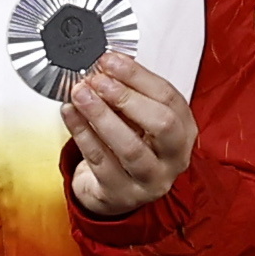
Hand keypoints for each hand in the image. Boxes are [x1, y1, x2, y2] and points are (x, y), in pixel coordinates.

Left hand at [66, 53, 196, 215]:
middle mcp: (174, 157)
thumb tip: (107, 64)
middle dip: (127, 97)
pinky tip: (70, 115)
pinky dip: (83, 135)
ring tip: (80, 95)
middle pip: (162, 124)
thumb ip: (129, 94)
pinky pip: (101, 163)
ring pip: (130, 148)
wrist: (115, 191)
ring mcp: (151, 180)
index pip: (169, 98)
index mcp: (183, 131)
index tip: (111, 61)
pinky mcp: (123, 194)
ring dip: (102, 116)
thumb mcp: (138, 119)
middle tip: (98, 80)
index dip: (138, 76)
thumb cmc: (130, 147)